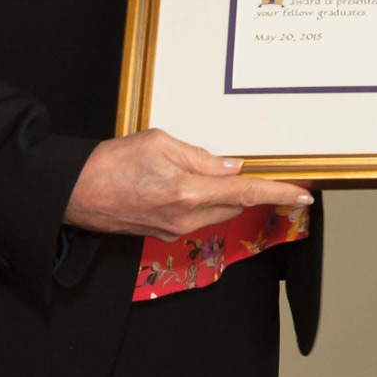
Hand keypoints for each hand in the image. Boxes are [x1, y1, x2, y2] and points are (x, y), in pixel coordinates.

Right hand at [63, 128, 313, 241]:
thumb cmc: (112, 162)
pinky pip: (195, 217)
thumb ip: (201, 156)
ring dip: (220, 195)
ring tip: (196, 172)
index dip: (278, 193)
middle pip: (234, 205)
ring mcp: (173, 229)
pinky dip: (200, 201)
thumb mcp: (161, 143)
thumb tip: (232, 167)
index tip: (302, 195)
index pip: (245, 193)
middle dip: (242, 188)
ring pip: (216, 212)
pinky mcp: (162, 234)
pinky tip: (181, 184)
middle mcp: (184, 217)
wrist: (74, 192)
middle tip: (241, 168)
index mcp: (188, 191)